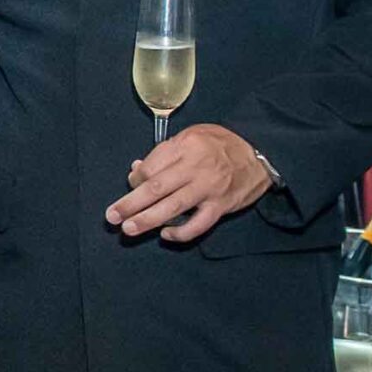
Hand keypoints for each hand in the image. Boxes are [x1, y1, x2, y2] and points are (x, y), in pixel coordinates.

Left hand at [106, 124, 275, 243]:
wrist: (260, 154)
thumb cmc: (220, 144)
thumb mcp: (191, 136)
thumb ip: (163, 153)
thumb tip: (136, 170)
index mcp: (185, 146)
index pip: (151, 167)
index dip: (135, 180)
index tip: (130, 186)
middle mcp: (195, 167)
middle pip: (156, 188)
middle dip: (130, 203)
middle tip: (112, 217)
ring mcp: (209, 189)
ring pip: (173, 207)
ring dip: (147, 220)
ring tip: (129, 229)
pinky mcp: (221, 206)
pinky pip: (198, 224)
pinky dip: (181, 232)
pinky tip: (166, 234)